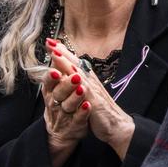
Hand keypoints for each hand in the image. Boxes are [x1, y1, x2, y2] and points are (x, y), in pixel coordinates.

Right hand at [40, 64, 90, 166]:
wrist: (62, 132)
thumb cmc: (60, 103)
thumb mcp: (57, 85)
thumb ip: (58, 66)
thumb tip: (55, 44)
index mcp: (51, 92)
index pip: (49, 82)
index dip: (51, 76)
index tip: (54, 69)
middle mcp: (55, 103)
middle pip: (58, 93)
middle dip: (65, 84)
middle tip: (74, 76)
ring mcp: (64, 115)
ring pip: (68, 106)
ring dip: (74, 97)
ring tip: (81, 88)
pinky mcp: (74, 126)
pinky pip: (78, 119)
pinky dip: (82, 113)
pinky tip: (87, 106)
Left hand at [47, 40, 134, 160]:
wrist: (117, 126)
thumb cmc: (102, 112)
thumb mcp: (88, 96)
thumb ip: (81, 85)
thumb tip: (72, 76)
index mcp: (88, 81)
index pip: (74, 63)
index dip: (63, 52)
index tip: (52, 42)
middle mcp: (91, 82)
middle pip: (75, 63)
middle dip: (62, 51)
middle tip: (50, 40)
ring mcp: (93, 90)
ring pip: (78, 73)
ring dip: (66, 61)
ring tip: (55, 52)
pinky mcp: (94, 100)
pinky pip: (83, 88)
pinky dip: (76, 80)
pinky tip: (69, 73)